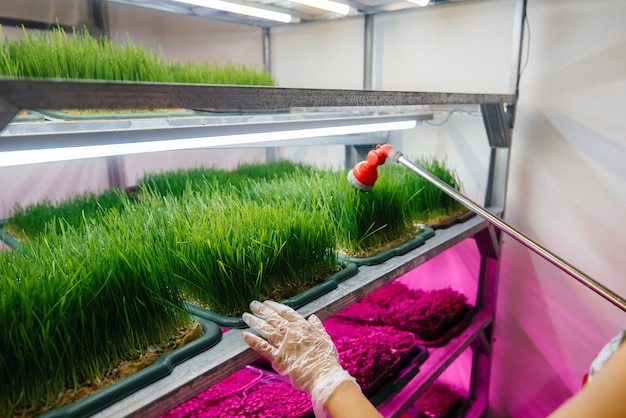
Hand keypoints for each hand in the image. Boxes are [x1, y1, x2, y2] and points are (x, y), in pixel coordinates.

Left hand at [242, 300, 358, 416]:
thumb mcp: (325, 340)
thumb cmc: (326, 360)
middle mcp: (292, 333)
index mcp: (304, 327)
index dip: (275, 306)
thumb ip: (318, 327)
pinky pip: (262, 347)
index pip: (287, 312)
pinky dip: (253, 340)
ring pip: (266, 329)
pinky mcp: (278, 358)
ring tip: (246, 316)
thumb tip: (313, 317)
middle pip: (273, 318)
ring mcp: (284, 345)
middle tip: (253, 304)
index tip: (268, 302)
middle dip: (262, 310)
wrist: (324, 376)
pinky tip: (245, 335)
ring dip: (254, 321)